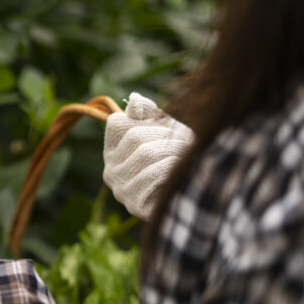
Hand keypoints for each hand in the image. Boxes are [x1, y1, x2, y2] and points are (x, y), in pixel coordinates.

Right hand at [103, 92, 194, 220]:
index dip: (146, 120)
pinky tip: (181, 171)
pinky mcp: (135, 204)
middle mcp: (110, 170)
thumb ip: (148, 114)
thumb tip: (134, 98)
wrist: (193, 197)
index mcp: (112, 151)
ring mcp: (120, 189)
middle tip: (187, 140)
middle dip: (165, 135)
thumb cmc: (178, 158)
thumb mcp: (164, 130)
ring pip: (145, 154)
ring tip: (187, 154)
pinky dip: (172, 169)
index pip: (117, 123)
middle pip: (134, 137)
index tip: (168, 125)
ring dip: (173, 151)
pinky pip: (152, 176)